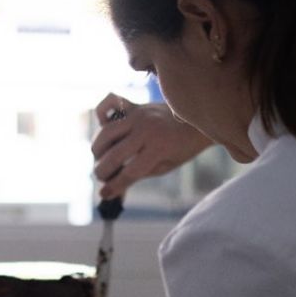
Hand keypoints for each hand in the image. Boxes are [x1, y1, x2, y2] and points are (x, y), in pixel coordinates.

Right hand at [91, 93, 213, 198]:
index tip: (104, 195)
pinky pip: (110, 102)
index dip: (115, 186)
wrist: (198, 118)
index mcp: (158, 147)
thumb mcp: (165, 166)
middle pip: (114, 155)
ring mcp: (138, 115)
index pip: (130, 171)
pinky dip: (101, 112)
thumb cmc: (182, 148)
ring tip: (101, 159)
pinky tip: (104, 127)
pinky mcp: (135, 105)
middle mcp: (146, 129)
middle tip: (102, 178)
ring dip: (97, 150)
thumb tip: (113, 189)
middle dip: (102, 171)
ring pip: (106, 132)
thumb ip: (139, 174)